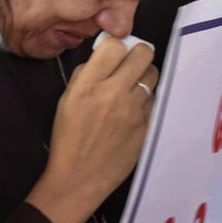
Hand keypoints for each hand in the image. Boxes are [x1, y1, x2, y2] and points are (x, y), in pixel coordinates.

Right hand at [31, 39, 158, 222]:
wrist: (80, 177)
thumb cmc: (69, 138)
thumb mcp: (67, 100)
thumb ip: (86, 74)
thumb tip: (105, 56)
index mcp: (89, 85)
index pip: (115, 45)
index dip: (116, 46)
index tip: (115, 54)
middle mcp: (114, 92)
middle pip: (143, 53)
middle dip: (137, 54)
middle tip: (131, 63)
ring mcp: (134, 109)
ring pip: (153, 74)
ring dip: (144, 76)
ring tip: (134, 86)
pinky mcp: (147, 124)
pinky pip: (154, 99)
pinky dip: (146, 100)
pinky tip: (134, 110)